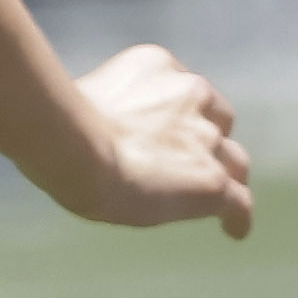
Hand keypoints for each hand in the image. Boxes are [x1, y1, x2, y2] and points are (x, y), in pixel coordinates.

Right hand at [33, 41, 251, 235]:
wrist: (77, 148)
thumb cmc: (59, 126)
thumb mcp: (81, 96)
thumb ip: (101, 107)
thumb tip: (83, 128)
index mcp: (158, 65)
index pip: (182, 90)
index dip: (180, 114)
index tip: (170, 131)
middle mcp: (192, 95)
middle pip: (217, 120)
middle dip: (207, 139)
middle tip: (189, 163)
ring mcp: (206, 140)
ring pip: (232, 160)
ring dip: (222, 176)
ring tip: (218, 199)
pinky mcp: (212, 181)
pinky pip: (238, 202)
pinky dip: (237, 218)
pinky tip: (233, 231)